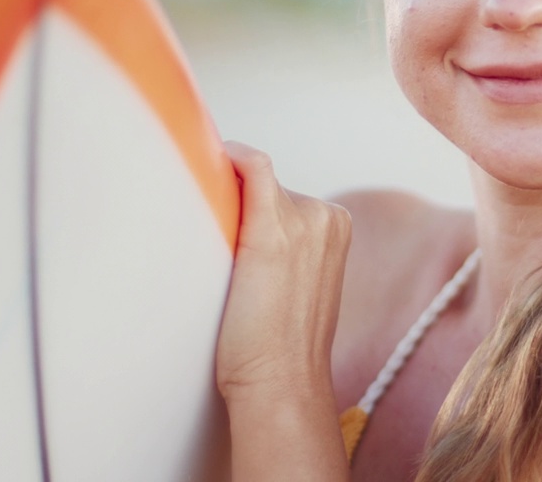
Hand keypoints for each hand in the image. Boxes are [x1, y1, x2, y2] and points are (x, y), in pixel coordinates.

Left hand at [215, 141, 352, 403]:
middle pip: (268, 186)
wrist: (282, 381)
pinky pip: (253, 167)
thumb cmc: (280, 347)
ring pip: (253, 181)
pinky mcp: (273, 229)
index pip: (285, 193)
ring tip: (204, 238)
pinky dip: (231, 160)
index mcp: (337, 226)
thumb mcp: (299, 286)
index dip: (251, 203)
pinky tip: (206, 167)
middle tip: (211, 241)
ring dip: (226, 199)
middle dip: (238, 204)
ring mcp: (303, 219)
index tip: (225, 220)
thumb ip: (287, 251)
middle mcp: (325, 216)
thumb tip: (245, 237)